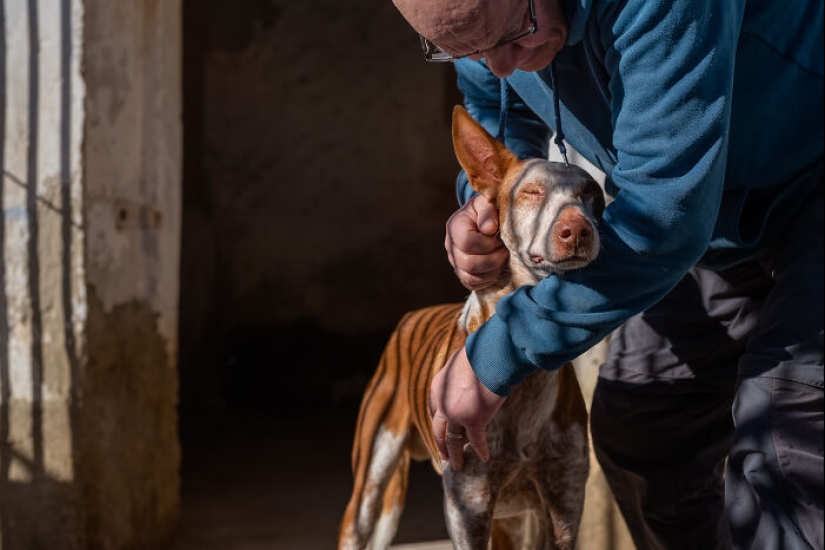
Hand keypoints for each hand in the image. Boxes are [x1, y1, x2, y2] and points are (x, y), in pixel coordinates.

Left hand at [429, 347, 505, 469]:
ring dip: (455, 455)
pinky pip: (476, 441)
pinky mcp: (474, 421)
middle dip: (440, 445)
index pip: (433, 410)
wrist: (489, 356)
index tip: (440, 432)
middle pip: (438, 430)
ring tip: (458, 466)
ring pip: (452, 440)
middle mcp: (442, 403)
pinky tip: (485, 457)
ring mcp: (456, 414)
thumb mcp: (460, 362)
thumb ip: (458, 374)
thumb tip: (467, 374)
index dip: (437, 423)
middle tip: (443, 457)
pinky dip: (481, 451)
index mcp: (437, 387)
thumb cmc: (480, 354)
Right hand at [445, 195, 508, 289]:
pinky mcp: (463, 274)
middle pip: (468, 263)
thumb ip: (488, 211)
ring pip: (470, 277)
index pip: (467, 242)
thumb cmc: (490, 210)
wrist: (487, 220)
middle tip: (505, 249)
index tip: (500, 236)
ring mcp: (455, 262)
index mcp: (455, 225)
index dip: (487, 243)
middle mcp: (450, 245)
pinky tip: (497, 266)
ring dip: (492, 269)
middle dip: (493, 259)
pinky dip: (488, 278)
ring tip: (502, 256)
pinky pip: (473, 285)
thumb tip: (489, 229)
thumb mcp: (489, 203)